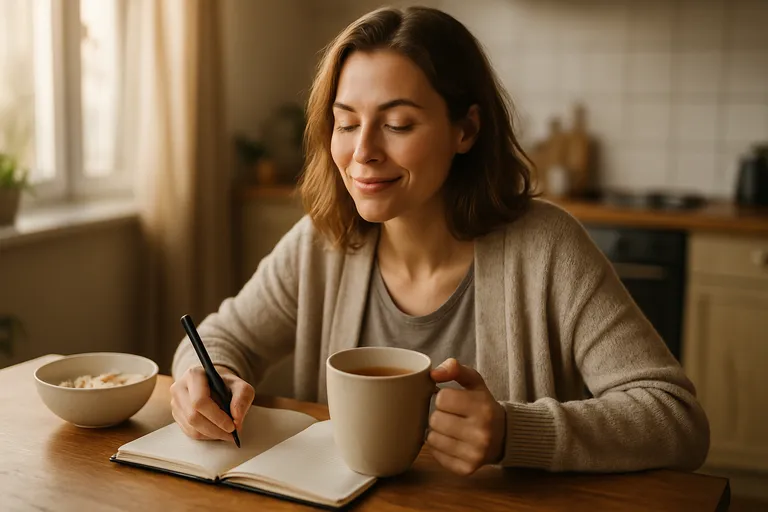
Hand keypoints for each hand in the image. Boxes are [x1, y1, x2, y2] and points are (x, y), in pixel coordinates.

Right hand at [170, 365, 254, 441]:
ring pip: (191, 427)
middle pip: (193, 416)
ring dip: (211, 434)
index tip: (232, 426)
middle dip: (215, 429)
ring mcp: (175, 402)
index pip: (200, 400)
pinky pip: (188, 431)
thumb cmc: (227, 385)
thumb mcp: (241, 386)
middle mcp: (179, 388)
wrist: (214, 384)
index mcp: (194, 375)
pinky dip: (205, 435)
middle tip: (231, 434)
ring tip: (227, 434)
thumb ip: (242, 398)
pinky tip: (217, 432)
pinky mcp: (176, 415)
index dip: (216, 417)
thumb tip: (236, 419)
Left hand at [427, 358, 505, 475]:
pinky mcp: (466, 469)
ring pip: (432, 438)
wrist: (505, 436)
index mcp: (483, 408)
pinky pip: (435, 454)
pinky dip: (439, 447)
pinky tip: (451, 441)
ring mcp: (474, 454)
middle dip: (439, 414)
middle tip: (451, 415)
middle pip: (435, 419)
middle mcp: (481, 433)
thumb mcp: (475, 382)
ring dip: (437, 431)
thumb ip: (455, 369)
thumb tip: (434, 373)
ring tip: (450, 428)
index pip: (442, 398)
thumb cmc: (483, 406)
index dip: (443, 397)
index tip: (452, 401)